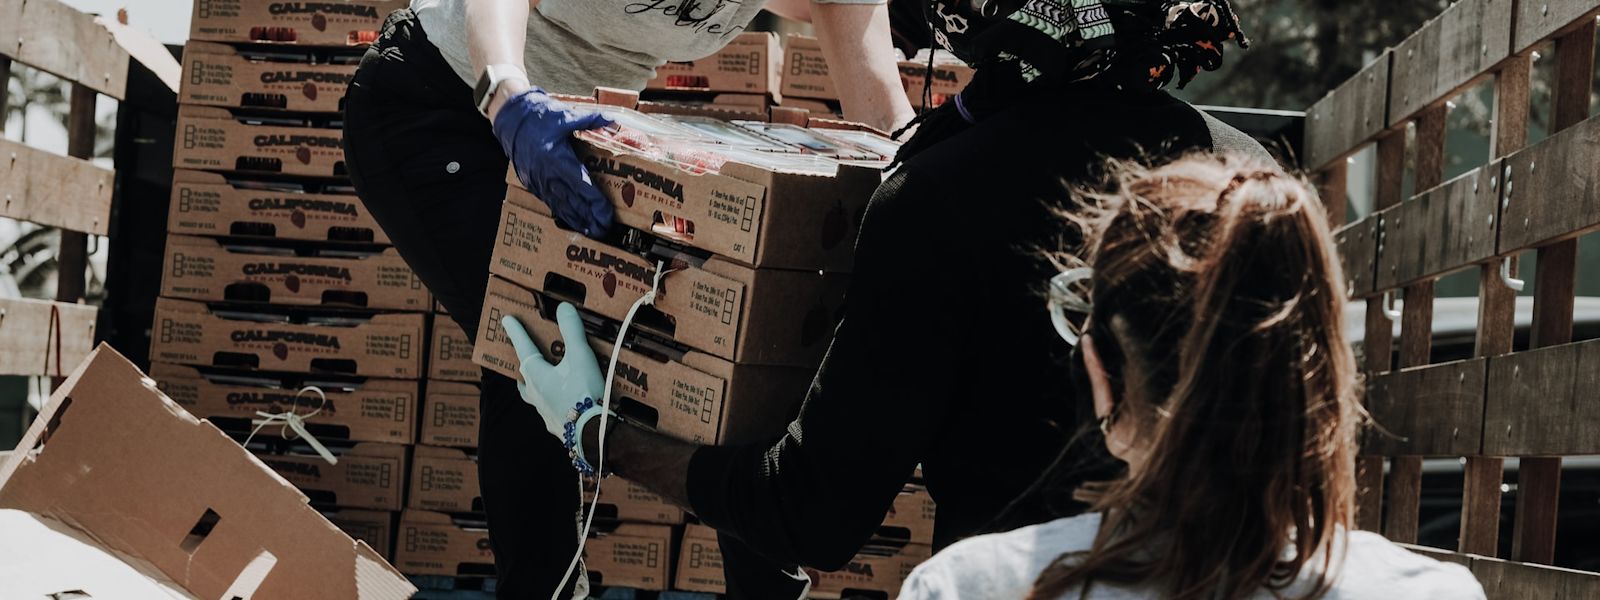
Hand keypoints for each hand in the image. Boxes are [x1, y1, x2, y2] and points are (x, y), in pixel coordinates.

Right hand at [492, 88, 615, 237]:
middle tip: (605, 230)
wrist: (510, 120)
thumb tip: (613, 121)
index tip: (607, 214)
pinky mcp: (533, 184)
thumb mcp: (566, 116)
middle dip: (590, 218)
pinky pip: (550, 202)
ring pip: (561, 206)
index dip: (595, 202)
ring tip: (592, 232)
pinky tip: (573, 222)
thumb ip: (591, 120)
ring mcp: (539, 181)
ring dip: (578, 220)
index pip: (582, 185)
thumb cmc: (538, 117)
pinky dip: (563, 214)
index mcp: (557, 159)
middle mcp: (548, 174)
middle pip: (573, 202)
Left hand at [500, 303, 606, 440]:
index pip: (523, 347)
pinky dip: (552, 402)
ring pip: (532, 395)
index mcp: (537, 375)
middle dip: (524, 362)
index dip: (516, 332)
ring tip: (541, 380)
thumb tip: (564, 307)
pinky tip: (562, 403)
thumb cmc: (584, 392)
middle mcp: (535, 393)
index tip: (506, 319)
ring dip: (534, 385)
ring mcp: (543, 411)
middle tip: (526, 354)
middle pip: (524, 375)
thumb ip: (572, 330)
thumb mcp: (580, 356)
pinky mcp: (555, 425)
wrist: (592, 432)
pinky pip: (548, 409)